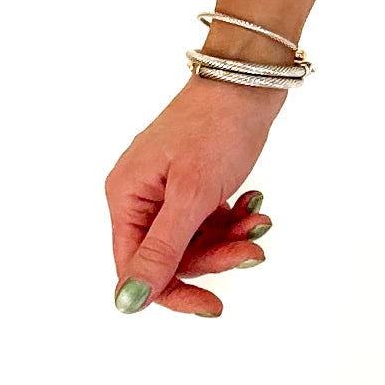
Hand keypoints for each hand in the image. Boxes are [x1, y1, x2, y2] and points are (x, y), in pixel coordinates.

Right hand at [103, 80, 284, 316]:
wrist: (248, 78)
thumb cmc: (216, 127)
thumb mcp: (191, 195)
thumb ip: (163, 249)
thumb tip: (129, 301)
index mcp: (126, 197)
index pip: (137, 268)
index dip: (173, 292)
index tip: (212, 305)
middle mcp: (139, 195)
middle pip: (171, 256)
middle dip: (216, 256)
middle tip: (252, 248)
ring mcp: (166, 188)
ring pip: (196, 240)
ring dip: (230, 237)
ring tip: (258, 220)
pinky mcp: (192, 182)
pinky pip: (209, 220)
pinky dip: (233, 218)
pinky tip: (253, 203)